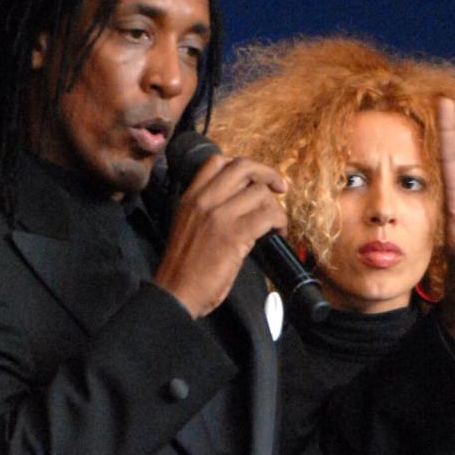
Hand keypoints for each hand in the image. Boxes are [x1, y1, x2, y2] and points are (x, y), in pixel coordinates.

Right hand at [154, 155, 287, 317]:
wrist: (176, 292)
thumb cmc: (183, 267)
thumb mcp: (186, 225)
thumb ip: (206, 208)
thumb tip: (238, 201)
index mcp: (190, 197)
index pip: (217, 161)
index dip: (243, 166)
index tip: (255, 178)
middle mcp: (204, 200)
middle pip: (243, 167)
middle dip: (267, 174)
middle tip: (279, 187)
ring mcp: (219, 216)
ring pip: (260, 192)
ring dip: (276, 207)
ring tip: (276, 222)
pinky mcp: (234, 235)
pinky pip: (267, 216)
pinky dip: (279, 222)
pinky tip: (277, 232)